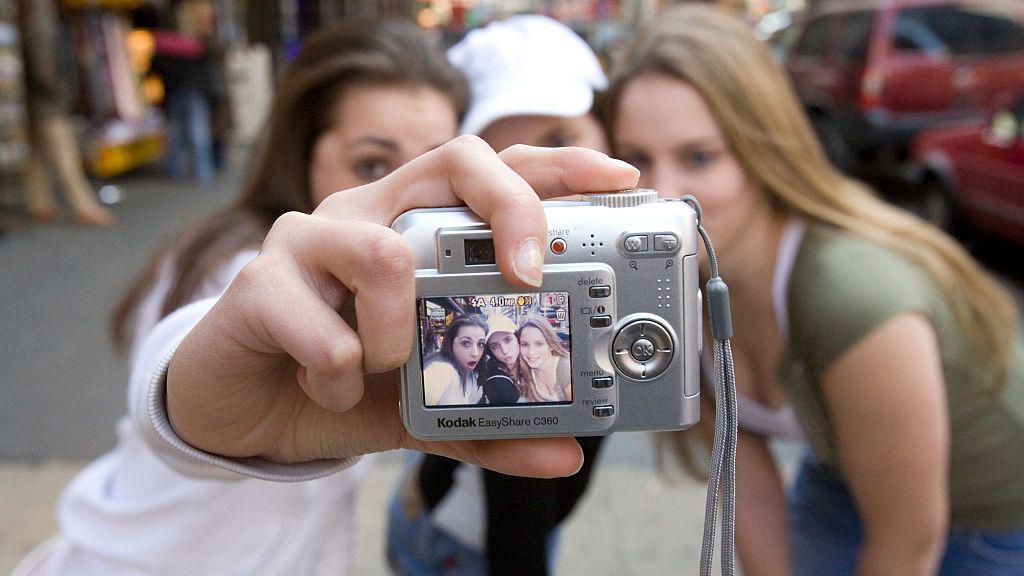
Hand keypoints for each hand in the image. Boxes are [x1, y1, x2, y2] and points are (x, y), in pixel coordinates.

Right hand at [166, 137, 639, 477]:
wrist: (241, 405)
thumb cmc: (341, 379)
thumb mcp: (424, 405)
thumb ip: (488, 423)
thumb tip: (566, 454)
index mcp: (413, 224)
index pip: (493, 170)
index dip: (557, 165)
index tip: (619, 177)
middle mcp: (367, 212)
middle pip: (454, 162)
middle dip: (509, 213)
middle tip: (526, 279)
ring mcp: (309, 238)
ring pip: (384, 251)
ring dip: (400, 334)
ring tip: (385, 369)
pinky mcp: (257, 282)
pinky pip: (324, 328)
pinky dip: (341, 375)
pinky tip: (329, 388)